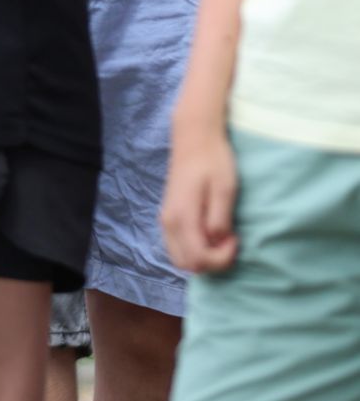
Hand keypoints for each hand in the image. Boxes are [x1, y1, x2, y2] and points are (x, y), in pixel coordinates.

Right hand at [161, 117, 238, 273]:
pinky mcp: (169, 214)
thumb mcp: (225, 189)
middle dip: (211, 262)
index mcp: (182, 216)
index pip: (198, 258)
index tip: (235, 239)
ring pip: (179, 256)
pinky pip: (178, 244)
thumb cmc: (214, 160)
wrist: (194, 136)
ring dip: (203, 256)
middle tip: (229, 241)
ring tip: (221, 236)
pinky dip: (195, 248)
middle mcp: (168, 221)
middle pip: (185, 264)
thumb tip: (217, 241)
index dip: (221, 258)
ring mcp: (166, 218)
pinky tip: (211, 231)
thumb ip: (219, 219)